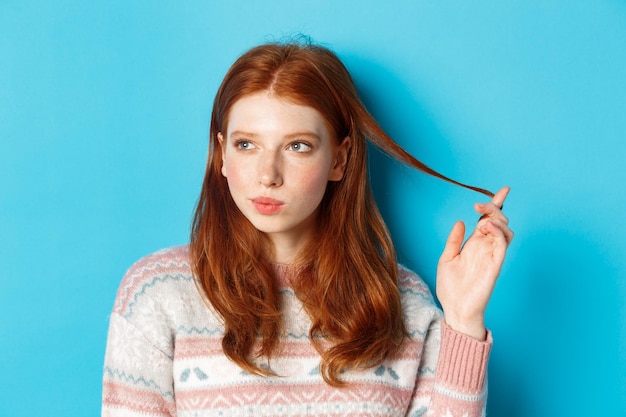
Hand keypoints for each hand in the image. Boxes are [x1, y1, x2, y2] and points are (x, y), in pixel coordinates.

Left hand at [436, 186, 513, 339]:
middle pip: (499, 221)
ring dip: (497, 220)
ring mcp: (492, 255)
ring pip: (506, 231)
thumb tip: (460, 221)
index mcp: (474, 244)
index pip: (489, 220)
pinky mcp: (496, 264)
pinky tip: (487, 227)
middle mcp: (485, 247)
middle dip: (493, 208)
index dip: (497, 205)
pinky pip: (502, 244)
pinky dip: (498, 232)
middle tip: (478, 206)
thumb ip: (454, 240)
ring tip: (483, 222)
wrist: (455, 309)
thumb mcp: (446, 258)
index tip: (504, 190)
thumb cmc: (451, 287)